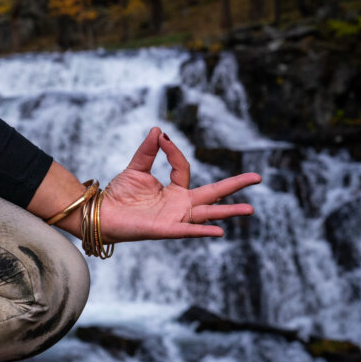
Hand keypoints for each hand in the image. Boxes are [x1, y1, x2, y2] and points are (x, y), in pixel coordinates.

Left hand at [100, 127, 260, 241]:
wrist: (102, 213)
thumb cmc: (119, 195)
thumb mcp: (136, 168)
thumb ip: (148, 151)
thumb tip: (158, 130)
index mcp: (173, 191)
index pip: (184, 169)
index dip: (174, 152)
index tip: (162, 138)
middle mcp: (178, 205)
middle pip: (212, 194)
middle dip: (234, 186)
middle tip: (258, 177)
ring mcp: (174, 218)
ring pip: (206, 214)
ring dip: (228, 212)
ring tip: (250, 209)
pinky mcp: (165, 229)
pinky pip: (186, 230)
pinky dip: (202, 230)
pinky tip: (219, 231)